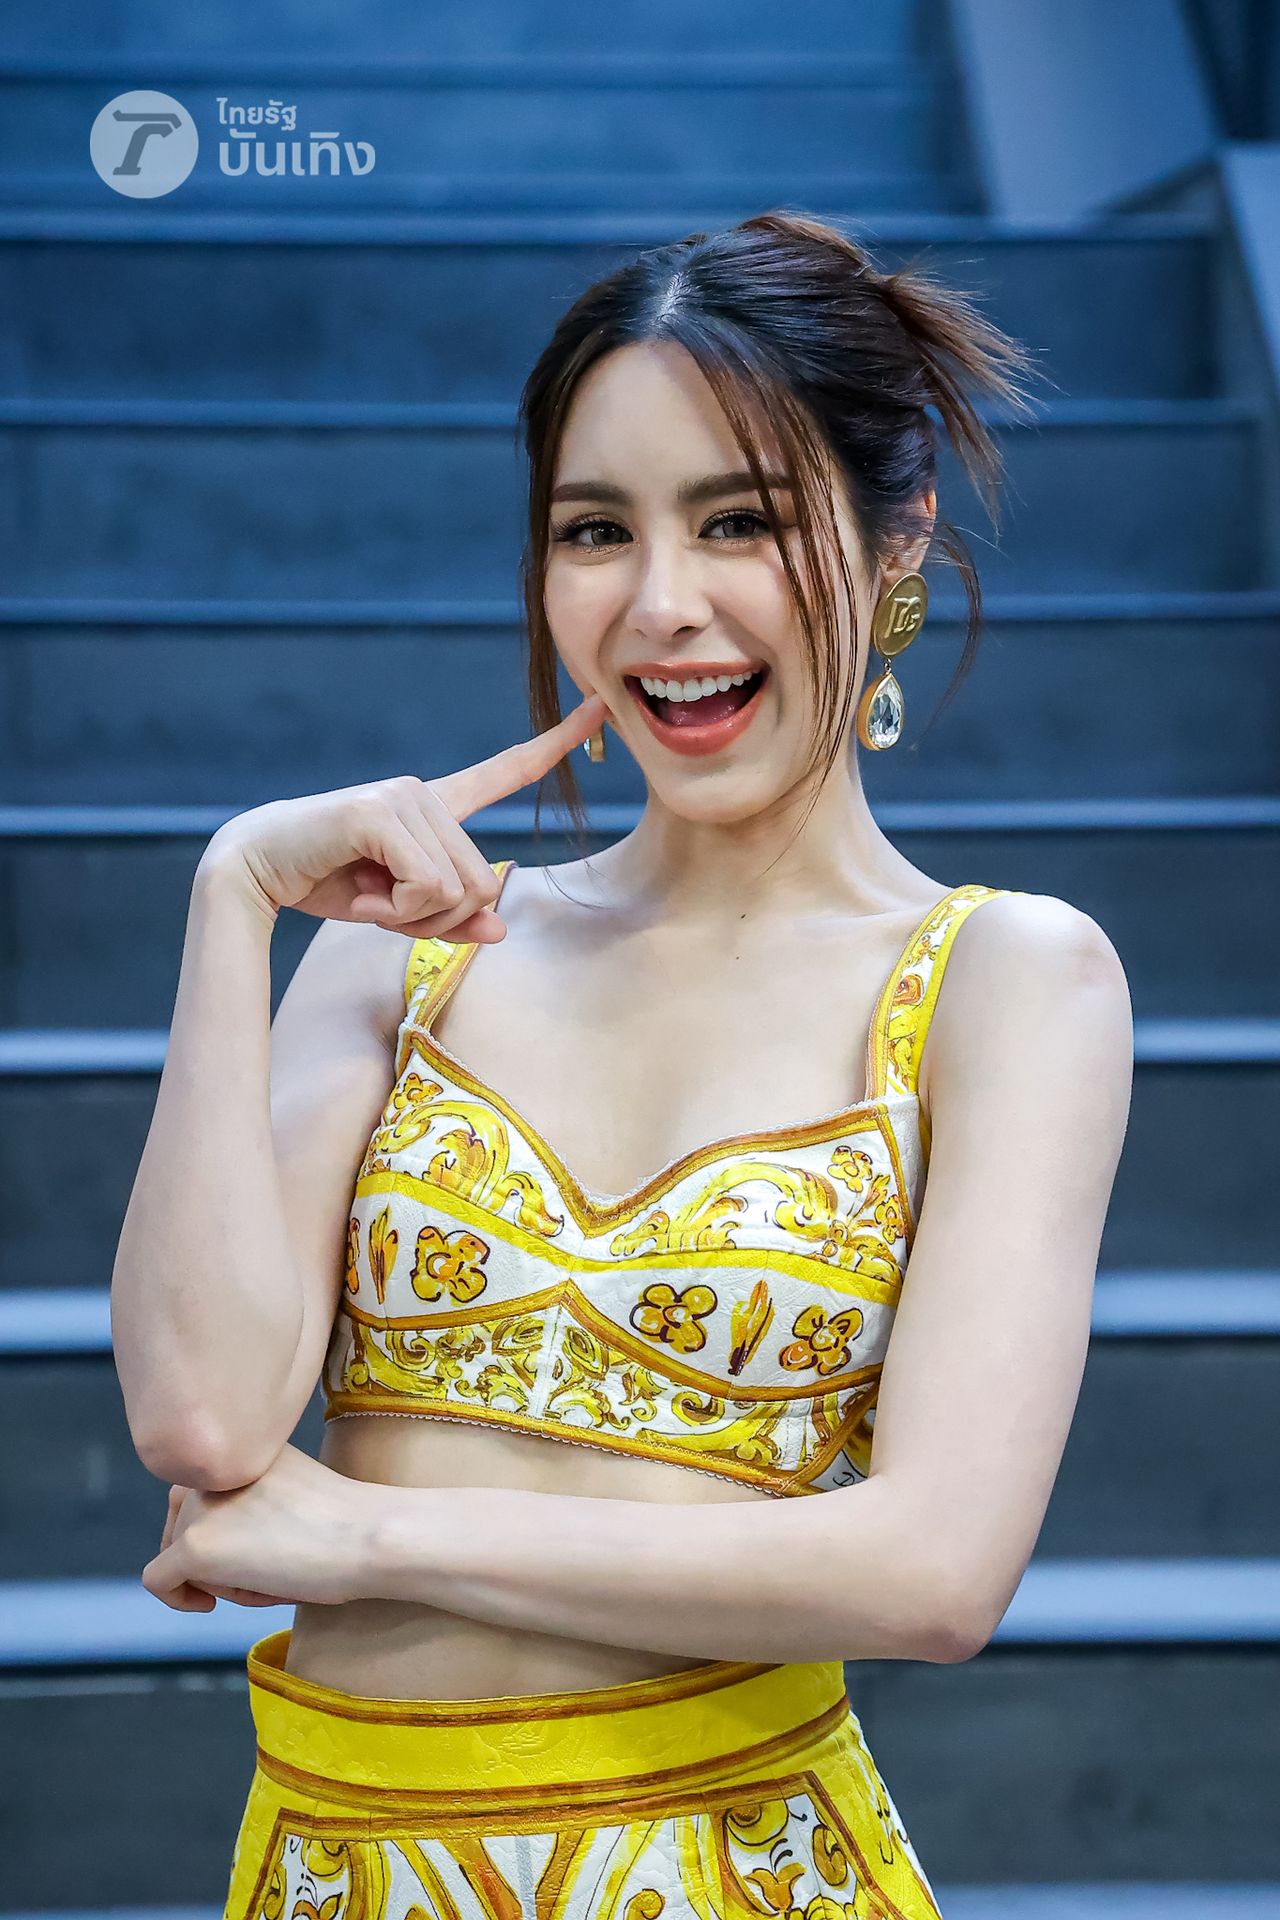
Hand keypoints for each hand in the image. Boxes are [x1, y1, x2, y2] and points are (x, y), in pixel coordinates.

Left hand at [140, 1443, 376, 1610]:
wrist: (368, 1536)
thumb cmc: (347, 1526)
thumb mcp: (288, 1492)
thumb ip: (252, 1499)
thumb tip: (222, 1539)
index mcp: (242, 1448)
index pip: (205, 1491)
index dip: (224, 1529)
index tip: (262, 1547)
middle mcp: (215, 1468)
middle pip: (182, 1521)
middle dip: (212, 1553)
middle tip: (262, 1570)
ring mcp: (201, 1507)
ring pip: (175, 1551)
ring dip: (209, 1574)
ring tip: (261, 1580)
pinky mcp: (195, 1546)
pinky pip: (160, 1581)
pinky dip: (178, 1599)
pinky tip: (209, 1605)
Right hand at [196, 690, 608, 942]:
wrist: (257, 873)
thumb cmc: (331, 884)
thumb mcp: (401, 912)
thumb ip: (452, 918)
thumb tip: (501, 928)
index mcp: (436, 807)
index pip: (506, 771)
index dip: (556, 743)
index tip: (600, 708)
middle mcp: (424, 793)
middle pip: (481, 881)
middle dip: (439, 917)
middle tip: (385, 906)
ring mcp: (403, 797)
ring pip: (458, 888)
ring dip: (413, 915)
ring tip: (368, 894)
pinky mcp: (379, 813)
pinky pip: (427, 884)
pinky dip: (396, 909)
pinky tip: (359, 892)